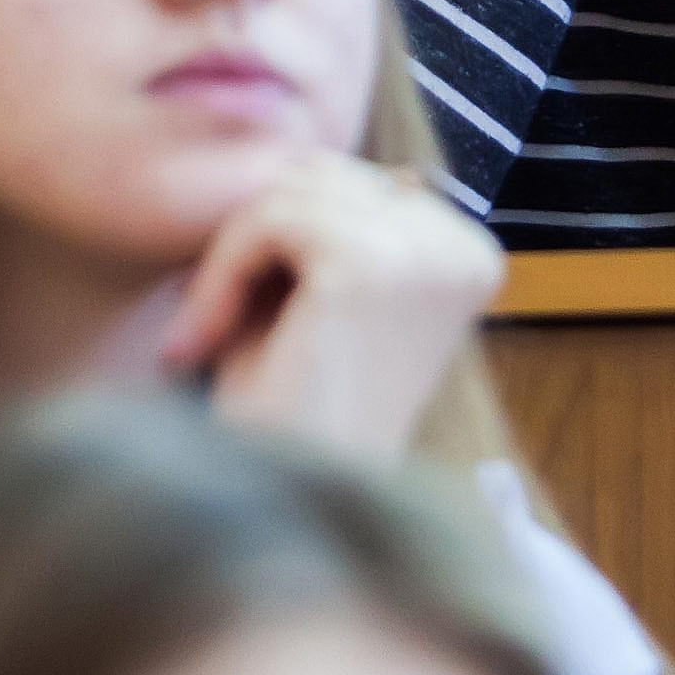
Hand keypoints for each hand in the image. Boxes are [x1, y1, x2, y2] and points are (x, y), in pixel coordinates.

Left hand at [157, 154, 505, 458]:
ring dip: (229, 261)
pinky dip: (219, 276)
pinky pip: (267, 219)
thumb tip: (382, 170)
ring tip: (206, 337)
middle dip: (254, 241)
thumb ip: (346, 225)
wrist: (275, 504)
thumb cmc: (292, 411)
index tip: (248, 311)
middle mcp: (463, 250)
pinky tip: (204, 342)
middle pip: (323, 174)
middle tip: (211, 325)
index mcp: (470, 255)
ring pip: (290, 191)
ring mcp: (424, 256)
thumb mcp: (326, 296)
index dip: (283, 235)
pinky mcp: (369, 267)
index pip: (358, 179)